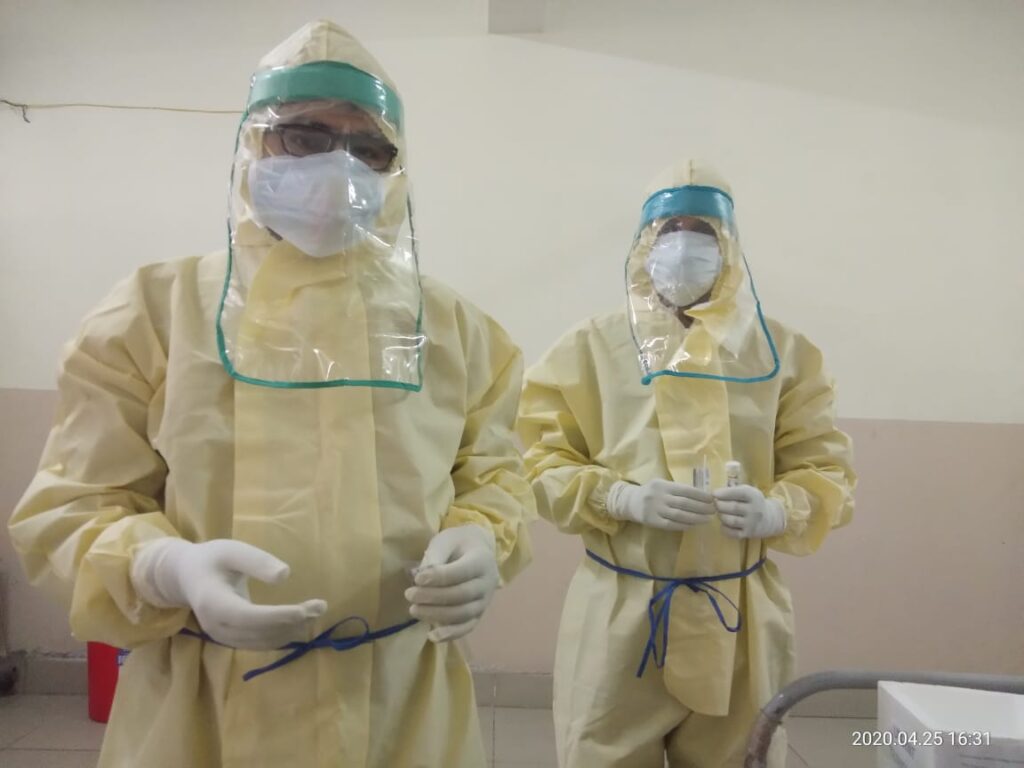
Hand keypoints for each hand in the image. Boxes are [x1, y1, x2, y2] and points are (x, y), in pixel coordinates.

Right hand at [130, 538, 325, 649]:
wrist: (187, 577)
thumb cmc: (212, 559)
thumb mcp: (233, 551)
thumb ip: (257, 561)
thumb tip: (285, 575)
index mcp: (213, 602)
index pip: (249, 617)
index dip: (278, 616)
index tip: (305, 610)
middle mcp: (216, 626)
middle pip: (258, 632)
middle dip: (292, 622)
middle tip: (321, 606)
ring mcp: (222, 637)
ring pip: (262, 642)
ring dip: (291, 630)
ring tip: (316, 611)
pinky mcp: (231, 640)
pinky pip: (259, 643)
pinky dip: (282, 634)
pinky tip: (300, 621)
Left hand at [405, 525, 498, 642]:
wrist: (477, 551)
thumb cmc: (457, 544)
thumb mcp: (446, 540)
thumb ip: (435, 555)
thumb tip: (420, 577)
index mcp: (481, 560)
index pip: (461, 572)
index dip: (438, 577)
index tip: (417, 578)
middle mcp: (487, 583)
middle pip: (461, 595)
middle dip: (433, 597)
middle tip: (409, 594)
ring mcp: (484, 601)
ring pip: (462, 614)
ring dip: (436, 615)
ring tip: (414, 610)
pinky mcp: (478, 614)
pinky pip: (466, 627)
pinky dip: (450, 634)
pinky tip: (431, 636)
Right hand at [605, 479, 715, 530]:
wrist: (629, 502)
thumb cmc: (651, 492)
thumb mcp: (662, 485)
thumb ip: (677, 489)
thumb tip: (701, 495)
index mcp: (663, 485)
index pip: (686, 490)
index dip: (700, 495)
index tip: (712, 499)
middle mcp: (659, 496)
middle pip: (684, 503)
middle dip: (701, 507)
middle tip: (713, 510)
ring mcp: (655, 510)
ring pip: (679, 515)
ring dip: (696, 518)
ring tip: (708, 519)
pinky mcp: (653, 521)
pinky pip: (672, 525)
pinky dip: (685, 525)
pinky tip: (694, 525)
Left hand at [712, 485, 786, 538]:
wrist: (769, 519)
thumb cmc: (752, 502)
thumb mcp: (748, 492)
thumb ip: (734, 490)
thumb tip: (715, 493)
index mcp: (754, 496)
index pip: (740, 493)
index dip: (725, 493)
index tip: (714, 493)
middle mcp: (755, 510)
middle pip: (733, 507)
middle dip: (720, 505)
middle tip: (715, 504)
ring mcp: (752, 523)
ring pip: (731, 520)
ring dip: (721, 516)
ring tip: (719, 513)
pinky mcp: (748, 534)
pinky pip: (732, 533)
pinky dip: (724, 528)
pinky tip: (723, 523)